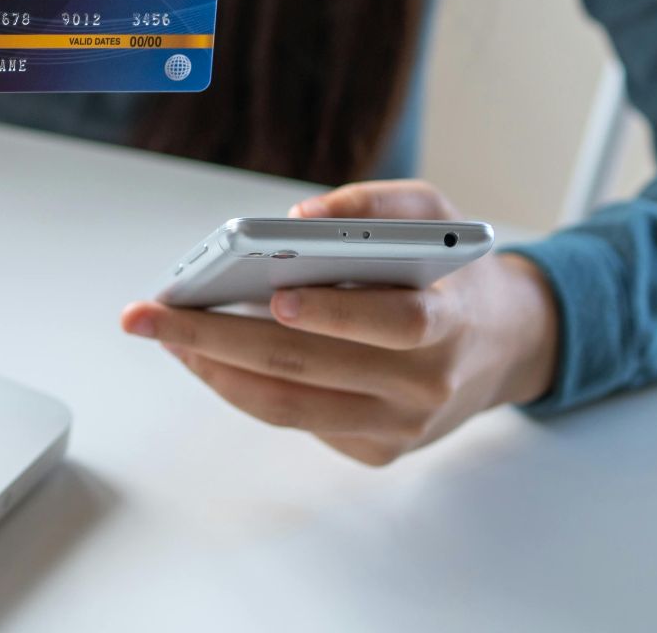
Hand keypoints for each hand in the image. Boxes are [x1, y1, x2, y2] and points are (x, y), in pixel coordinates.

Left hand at [120, 180, 558, 465]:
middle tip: (148, 316)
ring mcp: (399, 427)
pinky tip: (206, 354)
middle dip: (215, 338)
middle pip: (307, 368)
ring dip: (213, 370)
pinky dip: (243, 387)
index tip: (276, 297)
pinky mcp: (377, 451)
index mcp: (448, 321)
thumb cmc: (454, 272)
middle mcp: (424, 384)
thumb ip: (376, 205)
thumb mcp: (438, 215)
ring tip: (163, 336)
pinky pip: (297, 420)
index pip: (394, 323)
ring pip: (288, 406)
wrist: (508, 344)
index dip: (335, 313)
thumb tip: (300, 217)